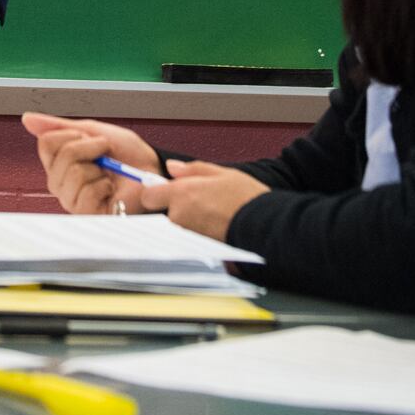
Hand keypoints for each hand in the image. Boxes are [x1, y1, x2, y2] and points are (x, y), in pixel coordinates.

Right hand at [21, 111, 159, 214]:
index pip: (46, 143)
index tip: (92, 138)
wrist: (152, 172)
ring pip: (73, 173)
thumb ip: (60, 127)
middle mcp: (60, 183)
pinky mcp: (85, 215)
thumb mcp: (94, 131)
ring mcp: (71, 200)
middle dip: (90, 147)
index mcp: (59, 162)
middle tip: (105, 154)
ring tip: (108, 173)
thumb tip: (26, 119)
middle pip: (62, 156)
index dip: (73, 135)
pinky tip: (110, 189)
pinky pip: (85, 193)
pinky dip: (104, 185)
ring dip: (99, 167)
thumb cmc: (127, 155)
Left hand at [139, 161, 267, 241]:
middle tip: (201, 198)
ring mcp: (187, 234)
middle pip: (165, 211)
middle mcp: (180, 216)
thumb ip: (192, 169)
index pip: (149, 196)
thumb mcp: (222, 173)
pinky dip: (199, 230)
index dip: (156, 191)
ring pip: (179, 224)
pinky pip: (190, 235)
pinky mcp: (197, 247)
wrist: (265, 226)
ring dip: (190, 218)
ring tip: (214, 211)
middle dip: (178, 205)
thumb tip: (172, 167)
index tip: (166, 188)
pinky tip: (217, 223)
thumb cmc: (247, 199)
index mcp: (182, 194)